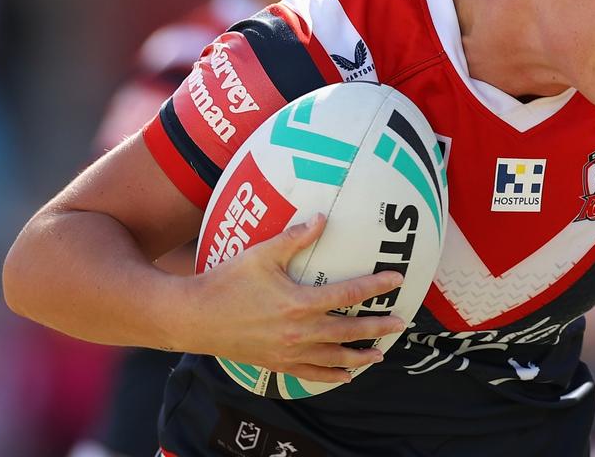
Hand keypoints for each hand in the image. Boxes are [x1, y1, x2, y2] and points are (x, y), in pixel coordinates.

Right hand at [182, 214, 405, 382]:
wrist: (193, 317)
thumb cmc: (226, 282)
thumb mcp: (262, 254)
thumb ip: (296, 238)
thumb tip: (323, 218)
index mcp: (299, 302)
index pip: (348, 293)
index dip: (375, 286)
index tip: (396, 279)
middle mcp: (299, 331)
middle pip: (349, 330)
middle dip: (377, 327)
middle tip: (400, 323)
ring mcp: (288, 352)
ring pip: (334, 358)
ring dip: (360, 356)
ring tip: (380, 354)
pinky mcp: (276, 364)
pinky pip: (310, 374)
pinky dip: (331, 376)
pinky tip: (346, 376)